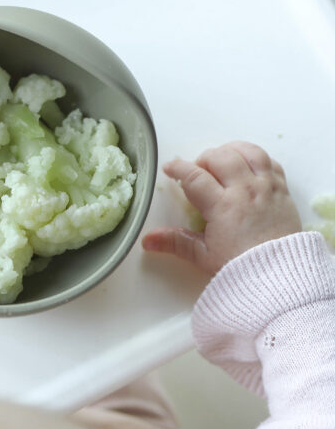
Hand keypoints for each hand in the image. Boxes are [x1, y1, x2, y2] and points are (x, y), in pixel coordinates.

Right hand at [142, 141, 301, 274]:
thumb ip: (175, 242)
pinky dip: (255, 157)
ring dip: (230, 151)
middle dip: (203, 159)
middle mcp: (245, 191)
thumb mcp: (203, 255)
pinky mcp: (282, 190)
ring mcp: (266, 188)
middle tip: (197, 173)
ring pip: (248, 152)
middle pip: (220, 157)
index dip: (178, 168)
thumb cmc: (241, 267)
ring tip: (221, 162)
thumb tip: (146, 240)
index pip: (195, 176)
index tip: (169, 169)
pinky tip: (245, 166)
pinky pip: (269, 161)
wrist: (279, 276)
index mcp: (223, 206)